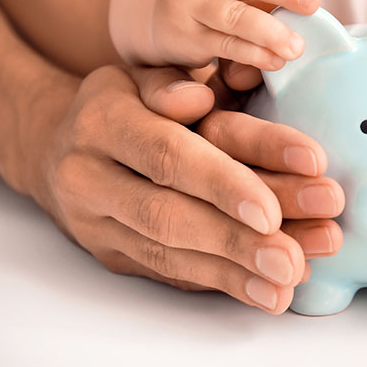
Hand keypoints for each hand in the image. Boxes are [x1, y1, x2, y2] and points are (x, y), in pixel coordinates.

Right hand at [29, 65, 343, 313]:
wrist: (61, 145)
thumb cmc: (131, 102)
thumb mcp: (147, 75)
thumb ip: (176, 84)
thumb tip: (201, 97)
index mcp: (105, 121)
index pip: (169, 155)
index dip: (225, 180)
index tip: (283, 198)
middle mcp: (90, 176)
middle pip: (171, 216)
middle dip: (241, 237)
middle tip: (305, 248)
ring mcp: (97, 224)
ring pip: (171, 254)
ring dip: (240, 268)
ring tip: (294, 274)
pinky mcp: (113, 257)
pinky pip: (171, 275)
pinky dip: (225, 284)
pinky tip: (270, 292)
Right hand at [139, 0, 320, 68]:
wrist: (151, 19)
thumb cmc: (210, 0)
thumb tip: (311, 2)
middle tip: (311, 6)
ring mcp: (184, 3)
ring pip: (231, 15)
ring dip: (268, 31)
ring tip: (296, 48)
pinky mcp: (182, 35)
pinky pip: (222, 44)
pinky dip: (251, 53)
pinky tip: (274, 61)